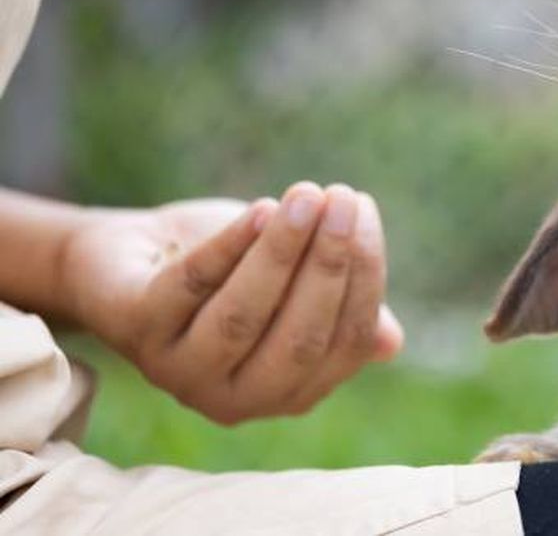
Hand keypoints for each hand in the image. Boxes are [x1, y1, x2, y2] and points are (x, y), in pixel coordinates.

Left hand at [61, 182, 404, 424]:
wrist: (131, 255)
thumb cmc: (228, 272)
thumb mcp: (293, 289)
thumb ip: (339, 313)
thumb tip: (390, 343)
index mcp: (288, 393)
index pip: (345, 345)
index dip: (364, 278)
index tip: (364, 212)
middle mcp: (235, 398)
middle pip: (300, 339)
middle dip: (328, 264)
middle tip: (342, 198)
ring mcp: (179, 370)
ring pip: (243, 316)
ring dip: (282, 251)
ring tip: (306, 195)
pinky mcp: (133, 329)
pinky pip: (190, 286)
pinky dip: (230, 245)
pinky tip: (261, 209)